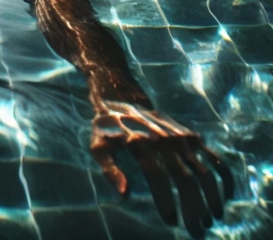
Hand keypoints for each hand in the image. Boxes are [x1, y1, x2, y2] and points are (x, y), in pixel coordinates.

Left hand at [91, 100, 232, 237]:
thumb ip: (109, 169)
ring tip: (210, 221)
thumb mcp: (99, 145)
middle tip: (195, 231)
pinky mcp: (192, 137)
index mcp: (140, 142)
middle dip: (193, 209)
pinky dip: (225, 178)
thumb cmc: (109, 129)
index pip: (158, 175)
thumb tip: (125, 194)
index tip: (170, 220)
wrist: (123, 98)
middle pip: (185, 178)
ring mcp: (181, 138)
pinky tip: (225, 197)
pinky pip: (214, 158)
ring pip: (204, 172)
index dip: (166, 200)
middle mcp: (164, 139)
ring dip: (211, 199)